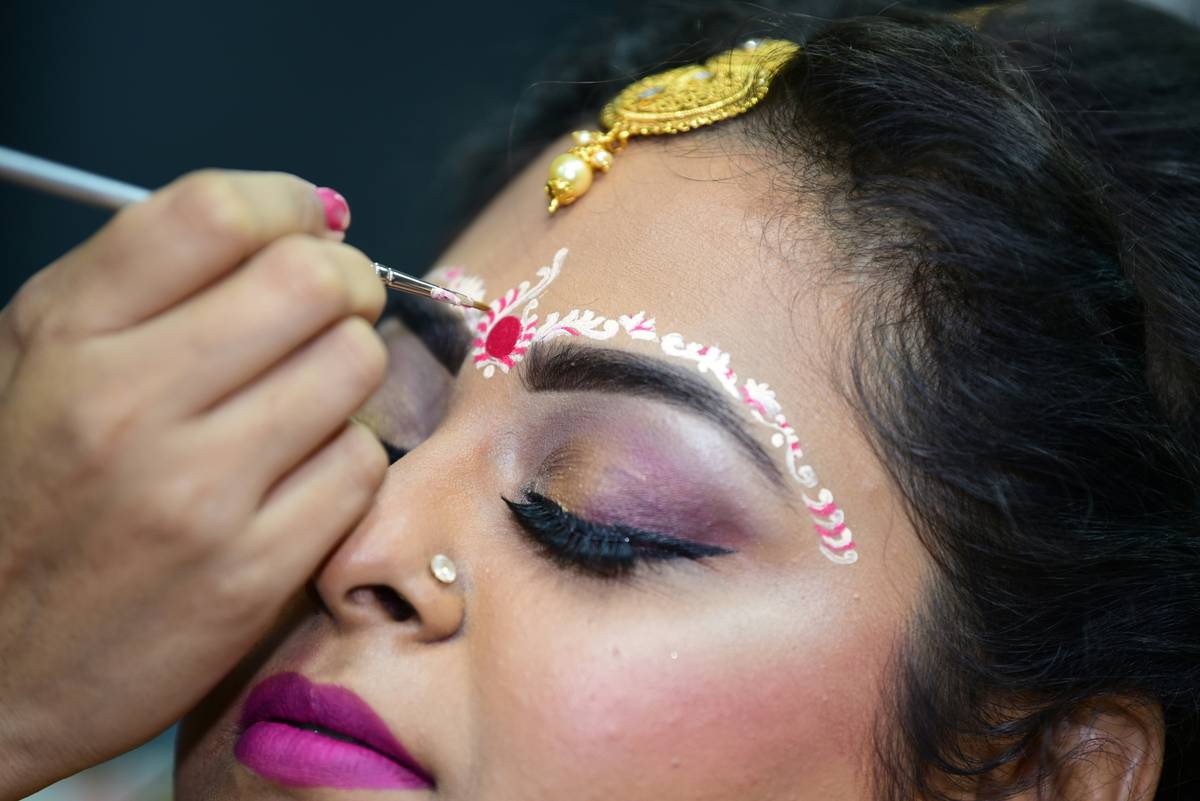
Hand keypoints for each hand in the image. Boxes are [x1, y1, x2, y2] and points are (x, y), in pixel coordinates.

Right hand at [0, 170, 388, 796]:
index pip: (214, 213)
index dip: (287, 203)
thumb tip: (304, 224)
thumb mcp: (37, 364)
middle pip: (311, 282)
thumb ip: (149, 284)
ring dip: (350, 374)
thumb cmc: (26, 498)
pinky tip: (302, 476)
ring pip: (355, 368)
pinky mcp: (252, 571)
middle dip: (346, 284)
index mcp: (66, 333)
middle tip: (334, 310)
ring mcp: (197, 492)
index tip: (308, 224)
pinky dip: (348, 460)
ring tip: (309, 399)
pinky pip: (362, 467)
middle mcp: (129, 402)